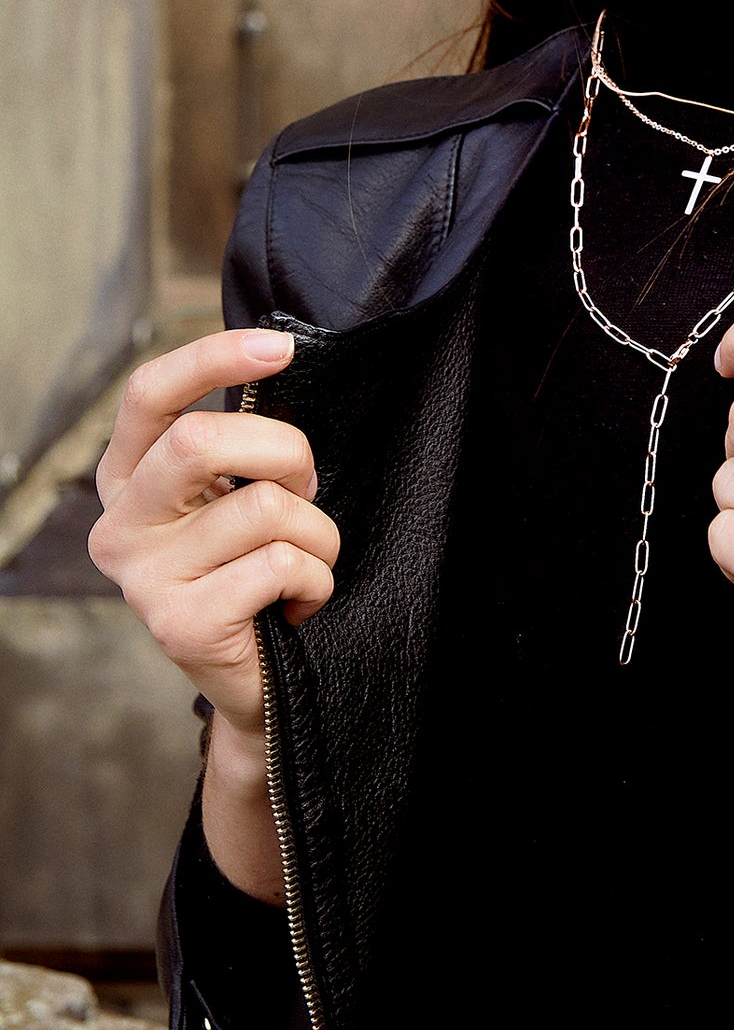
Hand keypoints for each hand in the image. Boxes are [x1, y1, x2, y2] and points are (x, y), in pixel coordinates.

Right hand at [90, 329, 338, 740]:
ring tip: (305, 562)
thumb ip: (234, 444)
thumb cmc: (251, 568)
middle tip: (306, 489)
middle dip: (285, 452)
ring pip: (262, 507)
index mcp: (128, 477)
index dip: (214, 358)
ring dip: (316, 532)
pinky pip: (280, 565)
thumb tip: (276, 359)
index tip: (281, 347)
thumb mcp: (231, 495)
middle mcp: (120, 524)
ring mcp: (142, 578)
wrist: (256, 681)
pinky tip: (298, 603)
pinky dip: (315, 580)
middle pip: (201, 441)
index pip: (150, 393)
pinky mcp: (178, 624)